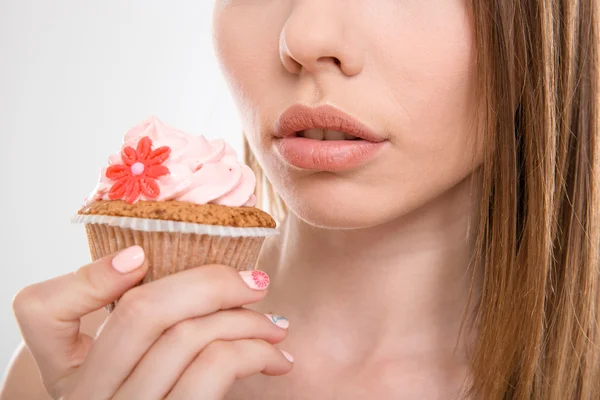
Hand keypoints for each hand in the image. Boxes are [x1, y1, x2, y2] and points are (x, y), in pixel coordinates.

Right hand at [13, 245, 292, 399]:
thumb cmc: (159, 392)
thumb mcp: (132, 364)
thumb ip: (143, 319)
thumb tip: (177, 265)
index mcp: (68, 368)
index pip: (41, 309)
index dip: (92, 273)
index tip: (141, 255)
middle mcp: (88, 395)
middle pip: (141, 311)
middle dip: (212, 283)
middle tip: (256, 282)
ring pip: (187, 337)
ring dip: (247, 321)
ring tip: (276, 326)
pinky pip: (214, 368)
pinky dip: (256, 351)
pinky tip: (276, 359)